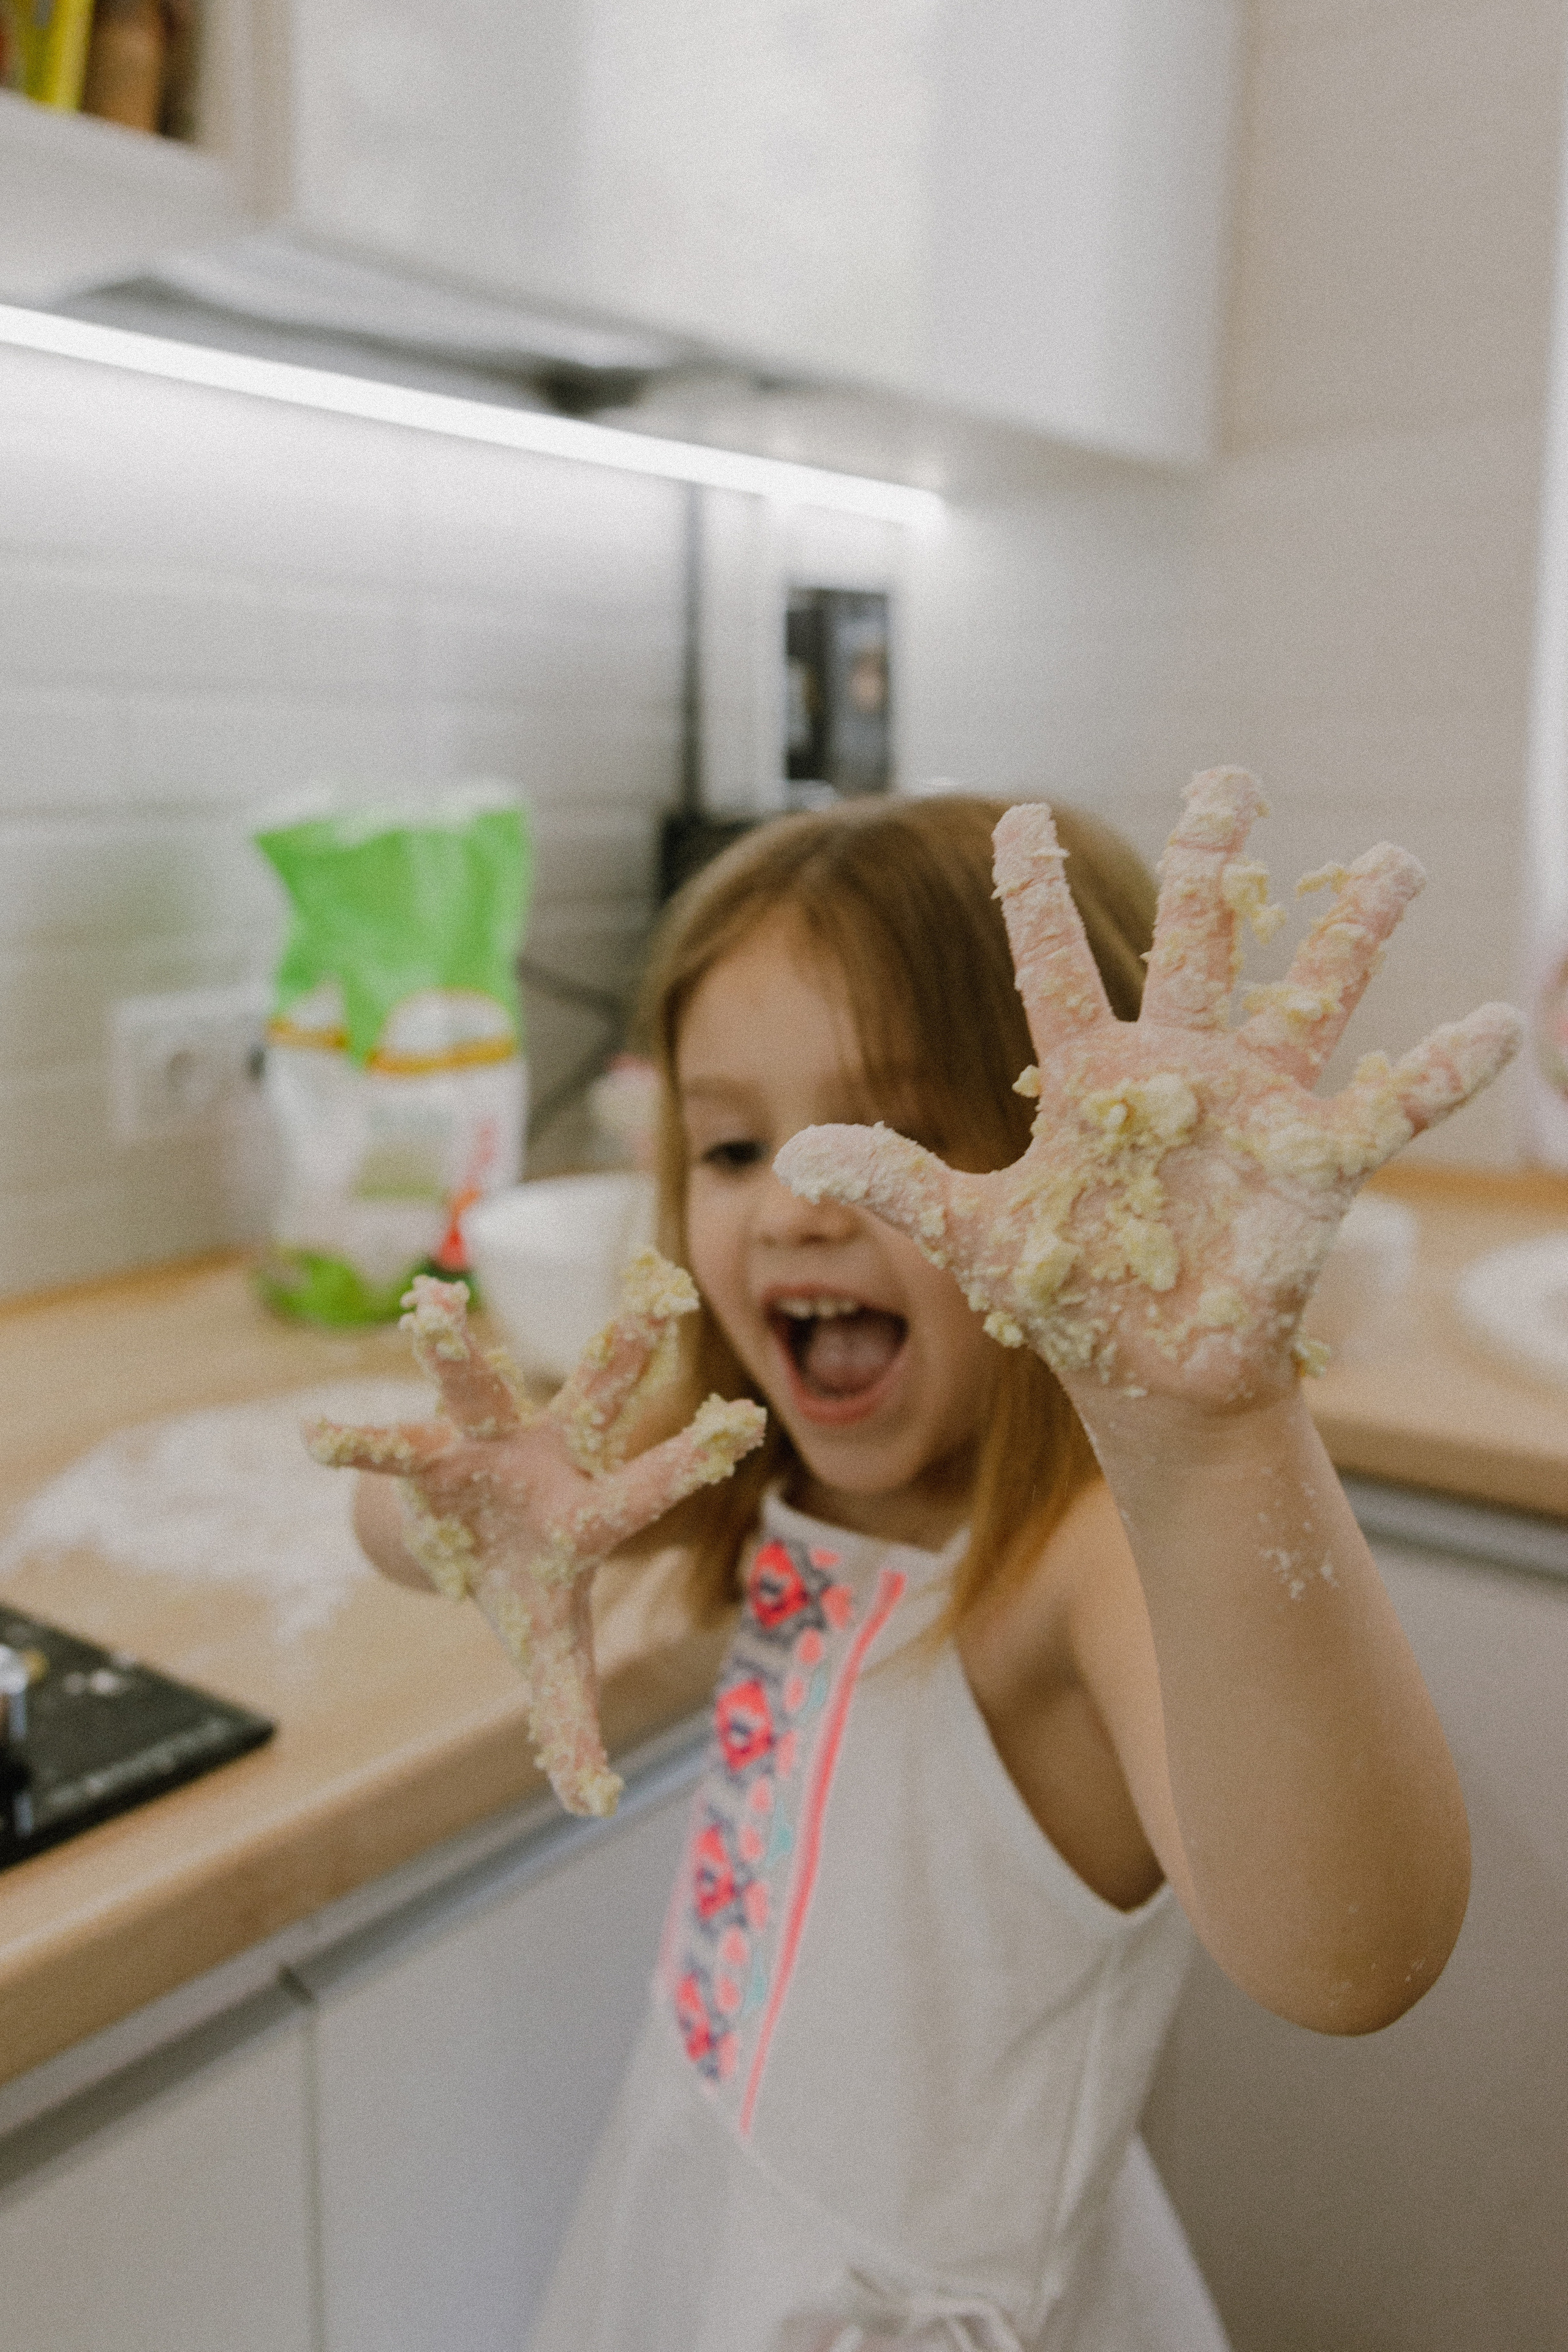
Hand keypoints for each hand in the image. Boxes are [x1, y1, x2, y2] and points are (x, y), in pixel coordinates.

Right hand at [304, 1252, 765, 1814]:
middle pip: (596, 1396)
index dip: (695, 1456)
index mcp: (593, 1511)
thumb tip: (591, 1804)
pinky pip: (390, 1445)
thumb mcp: (551, 1658)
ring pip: (479, 1385)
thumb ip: (571, 1726)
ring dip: (454, 1352)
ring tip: (431, 1308)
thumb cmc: (527, 1592)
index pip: (652, 1485)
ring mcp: (488, 1442)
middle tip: (666, 1288)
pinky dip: (353, 1447)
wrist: (469, 1549)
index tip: (750, 1421)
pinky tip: (310, 1441)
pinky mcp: (428, 1450)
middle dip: (626, 1346)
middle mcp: (551, 1456)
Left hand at [775, 769, 1520, 1411]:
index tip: (1019, 815)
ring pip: (1306, 997)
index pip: (1052, 962)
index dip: (1033, 891)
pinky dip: (1439, 1070)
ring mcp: (1253, 1108)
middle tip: (1231, 777)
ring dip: (1351, 935)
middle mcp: (1177, 1068)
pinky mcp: (1313, 1164)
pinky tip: (1494, 1024)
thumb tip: (791, 1156)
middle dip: (1212, 857)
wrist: (1154, 1380)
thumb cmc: (1069, 1301)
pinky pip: (1388, 1106)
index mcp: (1090, 1075)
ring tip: (1398, 864)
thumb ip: (896, 1183)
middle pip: (1194, 940)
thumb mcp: (975, 1237)